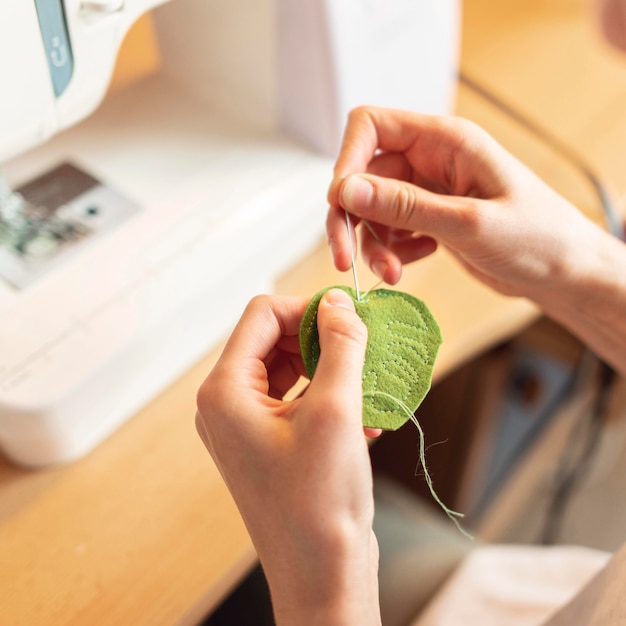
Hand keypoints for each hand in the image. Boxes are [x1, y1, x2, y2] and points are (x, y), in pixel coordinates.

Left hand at [196, 290, 380, 625]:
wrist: (321, 577)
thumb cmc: (320, 503)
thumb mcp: (336, 410)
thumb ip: (339, 345)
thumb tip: (338, 302)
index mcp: (225, 391)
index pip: (262, 314)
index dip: (306, 308)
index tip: (348, 318)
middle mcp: (228, 405)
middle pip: (276, 340)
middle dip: (323, 342)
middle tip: (365, 353)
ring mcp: (248, 426)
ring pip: (293, 370)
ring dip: (334, 372)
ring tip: (370, 391)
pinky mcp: (270, 443)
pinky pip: (300, 401)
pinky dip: (333, 400)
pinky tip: (367, 420)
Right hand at [326, 106, 597, 302]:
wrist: (563, 271)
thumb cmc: (537, 237)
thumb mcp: (468, 221)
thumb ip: (405, 205)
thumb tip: (347, 190)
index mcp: (445, 140)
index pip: (371, 126)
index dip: (346, 160)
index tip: (340, 203)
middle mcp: (431, 160)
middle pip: (363, 176)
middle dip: (351, 219)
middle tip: (345, 259)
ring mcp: (428, 190)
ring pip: (373, 210)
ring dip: (373, 244)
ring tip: (392, 272)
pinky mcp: (429, 218)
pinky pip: (390, 230)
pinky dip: (393, 251)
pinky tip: (417, 260)